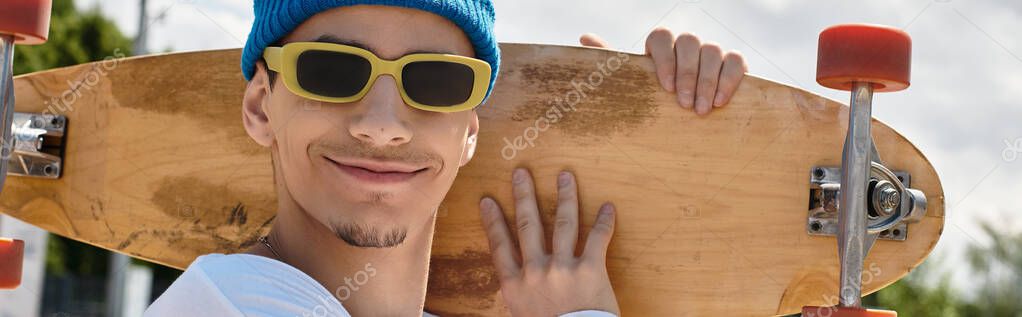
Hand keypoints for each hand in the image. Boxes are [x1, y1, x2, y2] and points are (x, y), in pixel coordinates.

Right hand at [479, 168, 618, 316]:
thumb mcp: (521, 314)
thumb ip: (519, 293)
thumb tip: (516, 282)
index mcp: (514, 285)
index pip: (499, 244)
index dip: (493, 221)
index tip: (488, 201)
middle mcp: (535, 270)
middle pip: (527, 224)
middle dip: (524, 196)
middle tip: (521, 173)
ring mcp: (563, 268)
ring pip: (562, 222)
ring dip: (565, 196)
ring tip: (565, 176)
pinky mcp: (590, 270)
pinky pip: (597, 238)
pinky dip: (604, 221)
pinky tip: (608, 206)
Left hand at [580, 28, 747, 114]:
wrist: (686, 118)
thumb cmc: (653, 101)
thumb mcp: (633, 86)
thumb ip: (613, 63)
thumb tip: (584, 38)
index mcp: (661, 46)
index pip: (661, 36)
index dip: (664, 58)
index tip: (664, 87)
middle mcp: (686, 45)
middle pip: (689, 41)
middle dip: (687, 74)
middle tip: (683, 104)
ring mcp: (711, 52)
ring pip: (713, 51)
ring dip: (707, 82)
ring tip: (701, 111)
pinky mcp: (734, 64)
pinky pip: (736, 61)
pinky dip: (729, 80)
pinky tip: (720, 102)